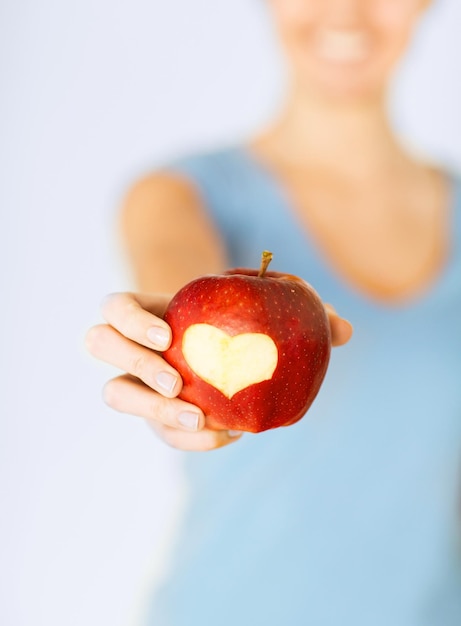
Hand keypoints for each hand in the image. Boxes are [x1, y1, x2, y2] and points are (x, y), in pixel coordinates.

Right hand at [85, 293, 351, 451]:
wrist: (224, 356)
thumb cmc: (244, 324)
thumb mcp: (269, 311)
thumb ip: (304, 315)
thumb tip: (344, 331)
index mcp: (153, 311)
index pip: (116, 307)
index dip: (130, 322)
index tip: (170, 338)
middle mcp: (135, 346)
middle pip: (99, 344)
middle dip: (134, 363)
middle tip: (178, 384)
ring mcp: (140, 384)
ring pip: (116, 393)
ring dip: (152, 409)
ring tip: (200, 420)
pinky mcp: (157, 417)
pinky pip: (161, 431)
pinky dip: (190, 439)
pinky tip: (227, 435)